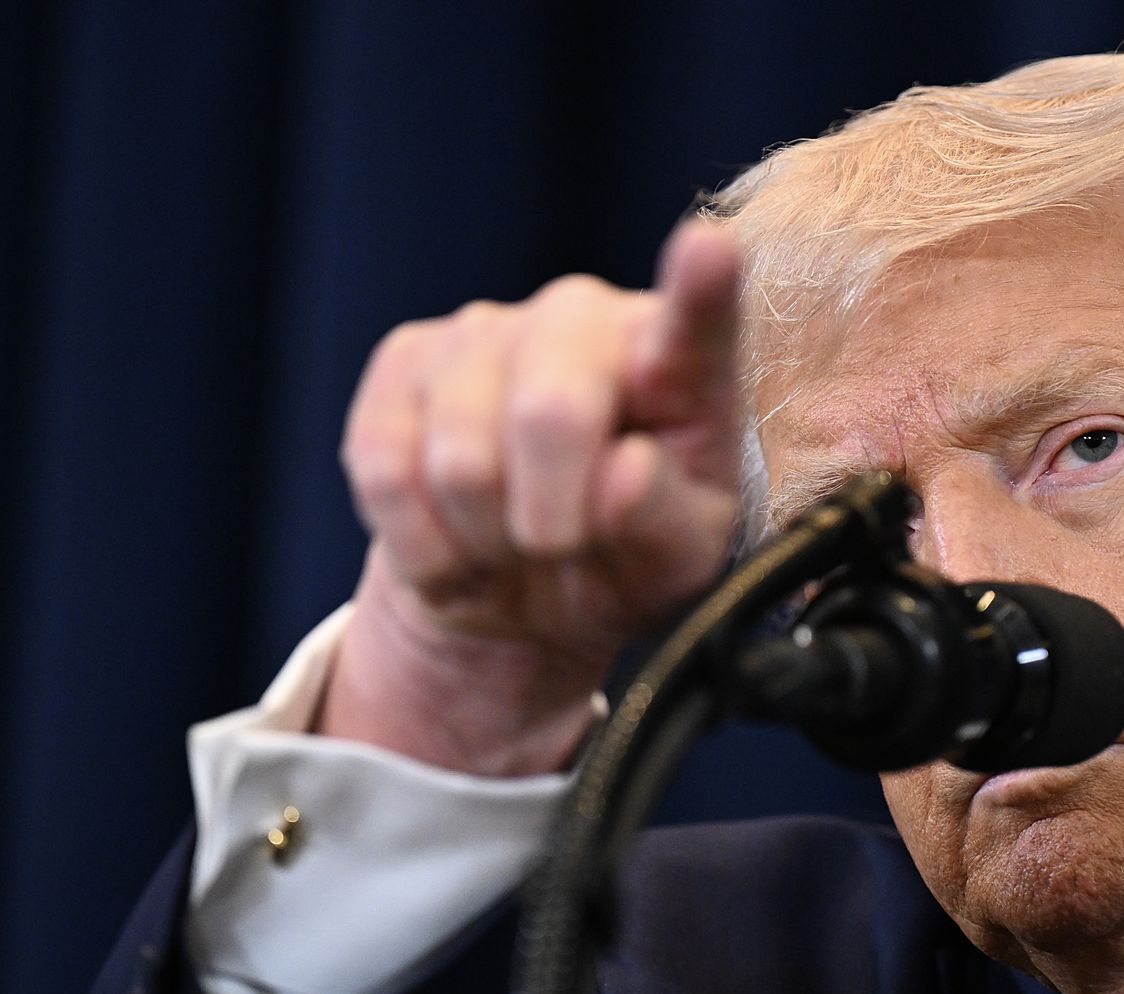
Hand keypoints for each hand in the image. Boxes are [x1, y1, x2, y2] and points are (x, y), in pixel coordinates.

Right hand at [318, 220, 743, 774]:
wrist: (523, 585)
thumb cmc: (623, 557)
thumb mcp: (671, 562)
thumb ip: (663, 520)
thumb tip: (626, 470)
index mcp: (682, 363)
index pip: (698, 322)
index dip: (700, 288)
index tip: (710, 251)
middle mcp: (586, 316)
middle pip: (551, 412)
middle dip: (551, 520)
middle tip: (562, 550)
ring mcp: (488, 327)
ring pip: (461, 462)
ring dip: (485, 540)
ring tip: (514, 546)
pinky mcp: (405, 358)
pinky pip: (386, 471)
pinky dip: (425, 543)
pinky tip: (459, 544)